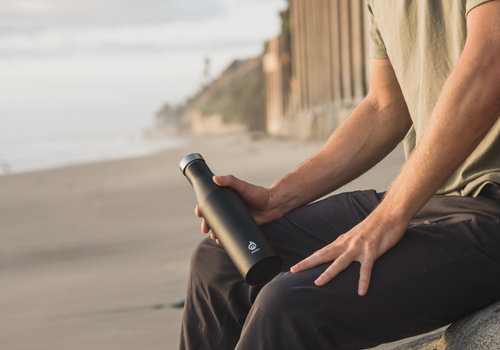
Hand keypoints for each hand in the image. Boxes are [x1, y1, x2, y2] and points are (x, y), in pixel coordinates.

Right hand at [195, 174, 279, 242]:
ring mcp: (235, 217)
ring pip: (221, 226)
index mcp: (227, 197)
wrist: (273, 205)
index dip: (203, 208)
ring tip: (214, 237)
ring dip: (215, 232)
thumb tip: (215, 179)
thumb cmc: (258, 193)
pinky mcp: (241, 225)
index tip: (198, 214)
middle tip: (205, 230)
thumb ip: (230, 180)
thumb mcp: (243, 185)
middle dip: (207, 224)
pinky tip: (222, 242)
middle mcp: (229, 207)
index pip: (211, 202)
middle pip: (213, 216)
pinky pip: (231, 232)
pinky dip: (225, 237)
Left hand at [290, 208, 407, 295]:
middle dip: (308, 263)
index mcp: (342, 241)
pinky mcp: (372, 251)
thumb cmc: (373, 227)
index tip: (295, 267)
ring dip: (329, 273)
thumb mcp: (355, 236)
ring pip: (340, 262)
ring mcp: (358, 247)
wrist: (389, 215)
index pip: (321, 252)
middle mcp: (347, 244)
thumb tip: (337, 253)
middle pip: (324, 255)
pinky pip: (366, 268)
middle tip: (294, 270)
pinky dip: (363, 280)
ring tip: (318, 283)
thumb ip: (346, 245)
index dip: (308, 260)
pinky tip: (361, 292)